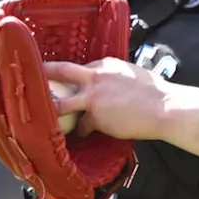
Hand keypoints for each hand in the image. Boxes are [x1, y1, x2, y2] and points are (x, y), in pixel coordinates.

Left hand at [44, 57, 168, 139]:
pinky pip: (82, 125)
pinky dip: (82, 131)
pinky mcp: (95, 116)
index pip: (85, 67)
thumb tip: (114, 84)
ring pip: (62, 102)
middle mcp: (96, 76)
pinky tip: (84, 135)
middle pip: (62, 71)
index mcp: (106, 64)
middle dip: (45, 72)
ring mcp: (93, 96)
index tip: (71, 80)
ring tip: (45, 115)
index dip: (78, 76)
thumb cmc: (156, 93)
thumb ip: (118, 76)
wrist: (164, 108)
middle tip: (34, 74)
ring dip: (52, 109)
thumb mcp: (133, 74)